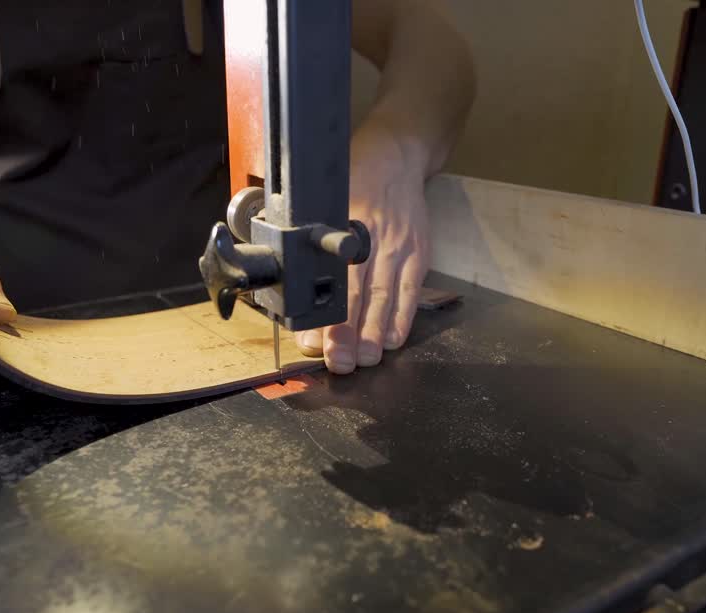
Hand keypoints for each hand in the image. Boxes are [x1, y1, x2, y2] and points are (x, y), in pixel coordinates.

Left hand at [295, 126, 430, 372]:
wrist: (396, 155)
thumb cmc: (354, 178)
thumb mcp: (321, 199)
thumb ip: (307, 235)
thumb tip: (286, 279)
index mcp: (342, 226)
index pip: (331, 280)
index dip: (323, 315)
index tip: (311, 342)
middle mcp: (371, 238)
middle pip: (359, 295)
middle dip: (348, 335)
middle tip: (339, 363)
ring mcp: (399, 247)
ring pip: (385, 298)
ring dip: (374, 335)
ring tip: (365, 361)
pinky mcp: (419, 253)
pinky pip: (411, 292)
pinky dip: (402, 319)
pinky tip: (392, 341)